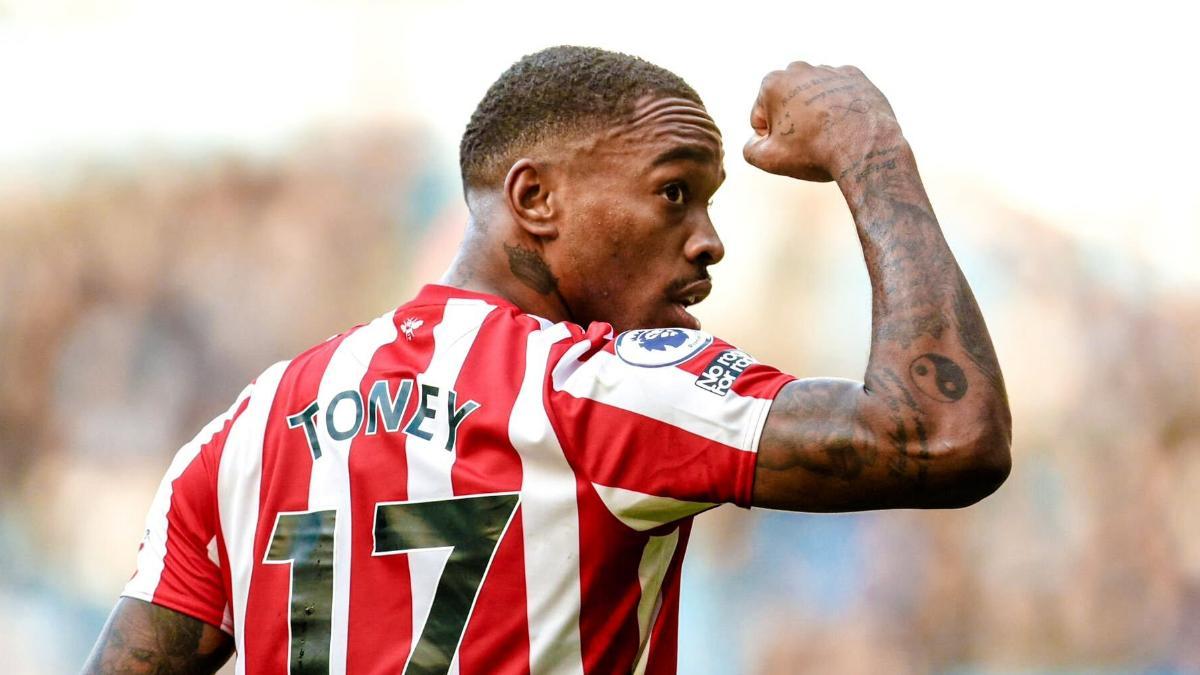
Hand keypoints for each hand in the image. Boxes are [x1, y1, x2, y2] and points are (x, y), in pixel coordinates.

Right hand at [743, 62, 898, 181]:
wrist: (865, 147)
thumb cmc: (814, 151)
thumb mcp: (768, 159)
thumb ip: (750, 148)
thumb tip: (756, 141)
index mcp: (772, 83)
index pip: (760, 118)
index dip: (772, 139)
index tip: (791, 146)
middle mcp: (799, 68)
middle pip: (786, 104)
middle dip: (793, 121)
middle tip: (809, 142)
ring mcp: (829, 70)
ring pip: (813, 98)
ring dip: (816, 114)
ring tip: (830, 135)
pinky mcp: (855, 76)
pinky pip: (839, 95)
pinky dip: (840, 108)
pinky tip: (846, 125)